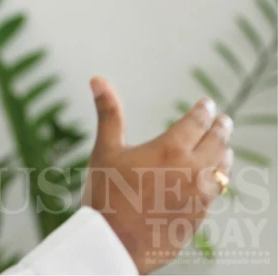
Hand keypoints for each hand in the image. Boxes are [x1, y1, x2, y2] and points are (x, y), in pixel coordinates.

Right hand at [80, 77, 233, 273]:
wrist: (113, 243)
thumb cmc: (105, 193)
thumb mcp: (105, 149)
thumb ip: (108, 113)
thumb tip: (97, 78)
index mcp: (170, 149)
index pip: (197, 122)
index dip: (204, 110)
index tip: (207, 104)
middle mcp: (192, 170)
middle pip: (217, 142)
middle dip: (221, 128)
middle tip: (224, 120)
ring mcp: (198, 197)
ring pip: (221, 169)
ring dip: (223, 154)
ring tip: (223, 149)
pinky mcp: (198, 217)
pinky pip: (214, 194)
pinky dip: (216, 180)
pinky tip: (210, 180)